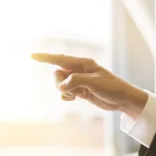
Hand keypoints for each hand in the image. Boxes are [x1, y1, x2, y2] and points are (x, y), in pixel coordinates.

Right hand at [30, 53, 148, 118]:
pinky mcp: (80, 91)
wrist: (123, 99)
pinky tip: (73, 99)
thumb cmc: (112, 87)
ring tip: (75, 96)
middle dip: (59, 83)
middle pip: (57, 73)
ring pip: (60, 84)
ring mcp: (79, 81)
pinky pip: (65, 92)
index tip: (32, 56)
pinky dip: (66, 96)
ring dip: (63, 91)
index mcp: (83, 63)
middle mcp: (79, 70)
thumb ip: (76, 81)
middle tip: (70, 90)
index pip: (60, 59)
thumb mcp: (94, 83)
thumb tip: (61, 86)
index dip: (45, 57)